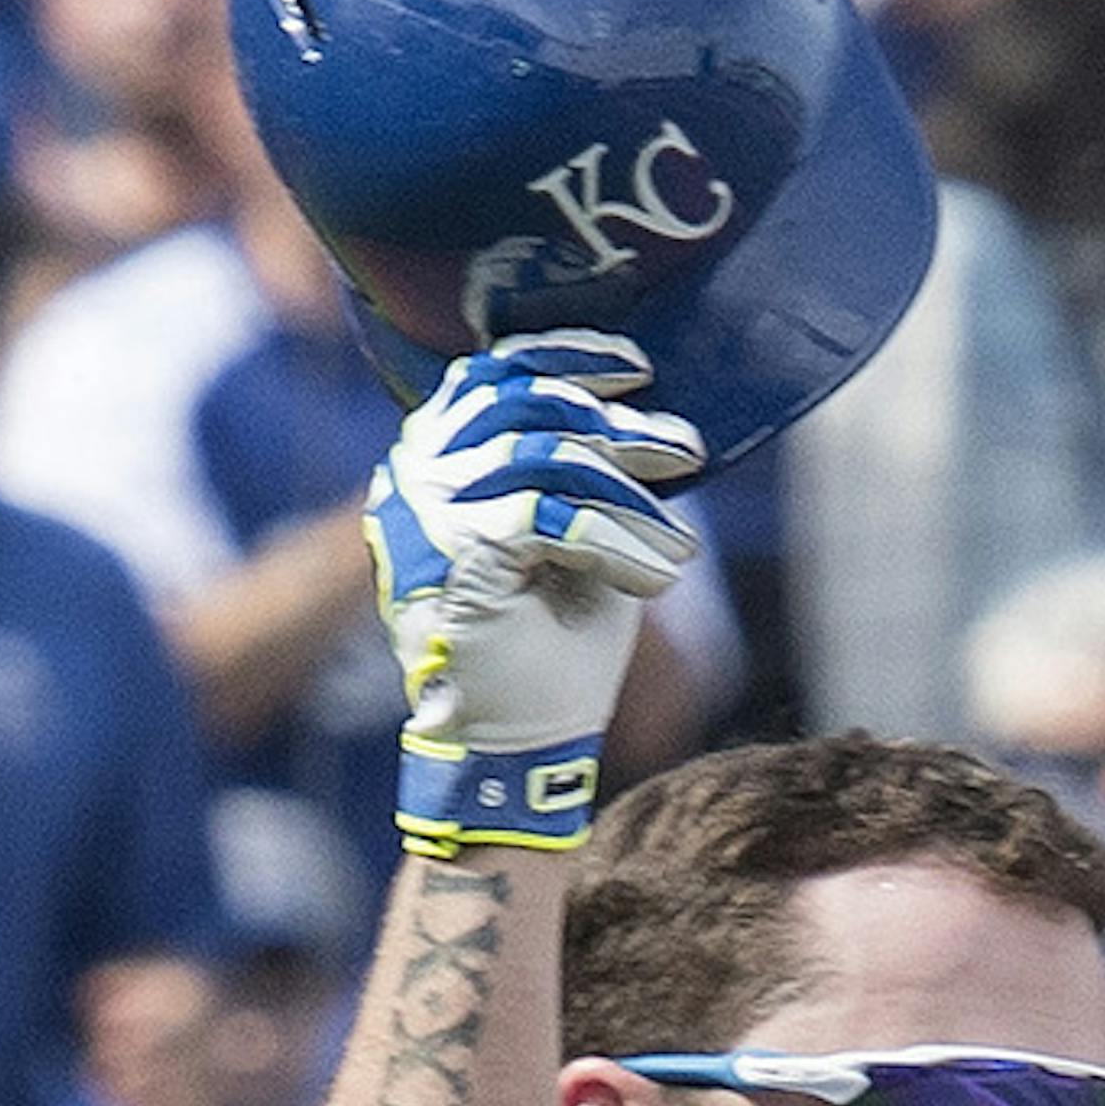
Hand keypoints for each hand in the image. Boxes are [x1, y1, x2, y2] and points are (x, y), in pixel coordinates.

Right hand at [366, 336, 702, 849]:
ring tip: (677, 540)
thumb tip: (646, 418)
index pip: (496, 375)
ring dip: (627, 496)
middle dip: (618, 427)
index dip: (567, 358)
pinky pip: (546, 517)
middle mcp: (419, 475)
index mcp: (437, 460)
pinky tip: (654, 575)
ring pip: (545, 458)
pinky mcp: (454, 554)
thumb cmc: (546, 649)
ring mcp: (428, 513)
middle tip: (684, 453)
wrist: (513, 747)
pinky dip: (611, 542)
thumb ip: (586, 473)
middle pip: (529, 409)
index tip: (636, 370)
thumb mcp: (577, 538)